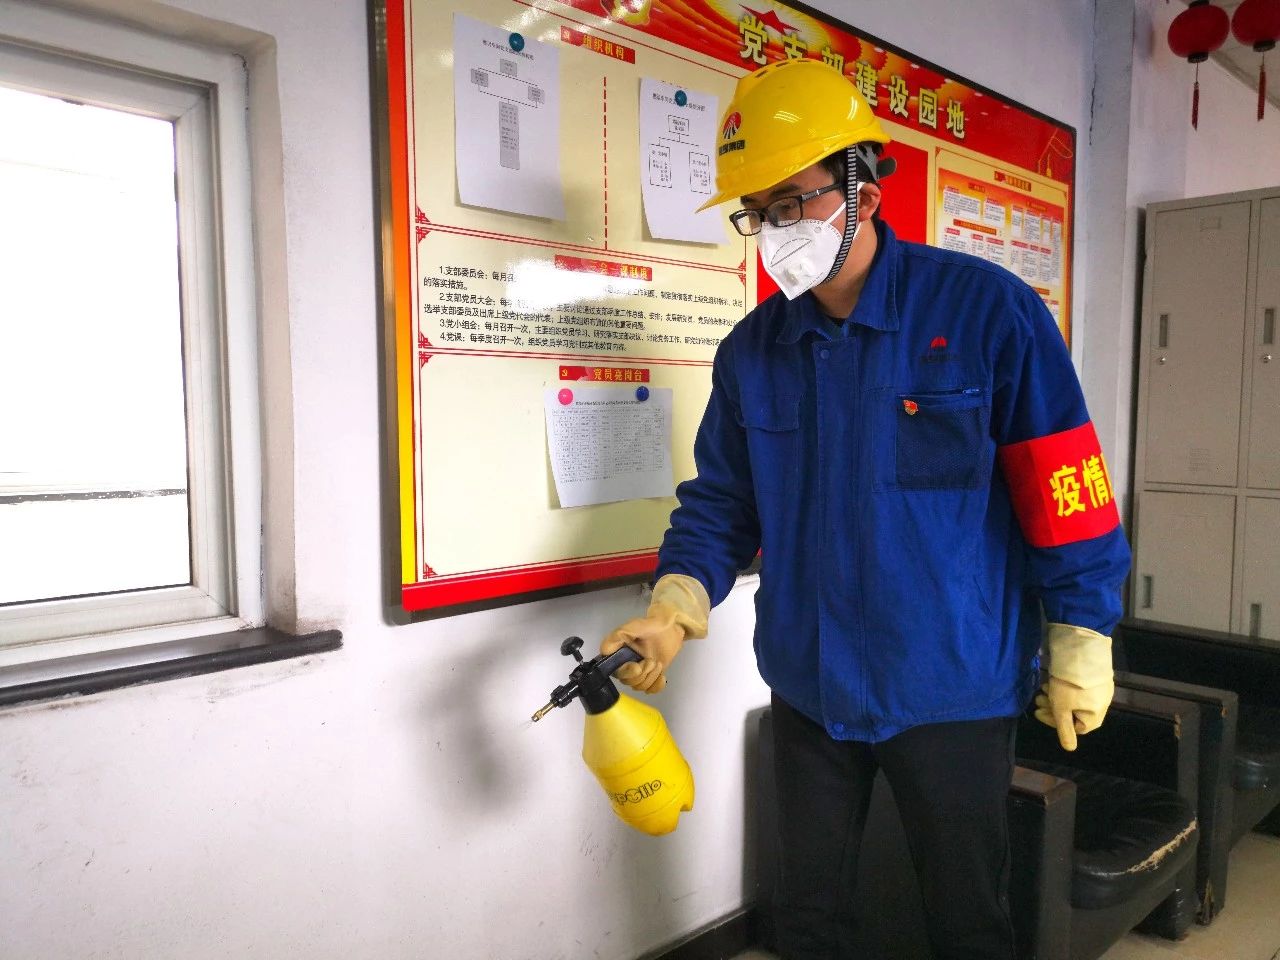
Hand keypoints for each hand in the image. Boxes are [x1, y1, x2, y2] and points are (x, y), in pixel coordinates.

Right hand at [600, 575, 709, 694]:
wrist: (671, 628)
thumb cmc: (652, 626)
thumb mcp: (633, 627)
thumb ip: (617, 637)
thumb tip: (604, 651)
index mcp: (618, 654)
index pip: (615, 671)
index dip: (626, 672)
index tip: (637, 666)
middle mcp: (625, 664)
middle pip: (627, 681)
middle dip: (642, 674)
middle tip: (652, 661)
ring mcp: (639, 672)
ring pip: (639, 687)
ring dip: (651, 677)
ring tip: (658, 663)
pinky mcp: (650, 676)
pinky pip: (650, 690)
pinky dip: (656, 686)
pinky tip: (662, 677)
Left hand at [1033, 675, 1113, 750]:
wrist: (1082, 655)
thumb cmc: (1070, 687)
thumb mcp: (1062, 709)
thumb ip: (1065, 730)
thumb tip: (1069, 748)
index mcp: (1094, 718)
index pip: (1072, 728)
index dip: (1053, 722)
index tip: (1038, 712)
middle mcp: (1101, 707)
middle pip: (1072, 713)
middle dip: (1052, 707)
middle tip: (1038, 699)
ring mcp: (1100, 691)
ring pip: (1074, 700)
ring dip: (1055, 696)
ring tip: (1042, 688)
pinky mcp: (1096, 678)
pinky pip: (1079, 688)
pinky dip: (1064, 688)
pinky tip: (1052, 681)